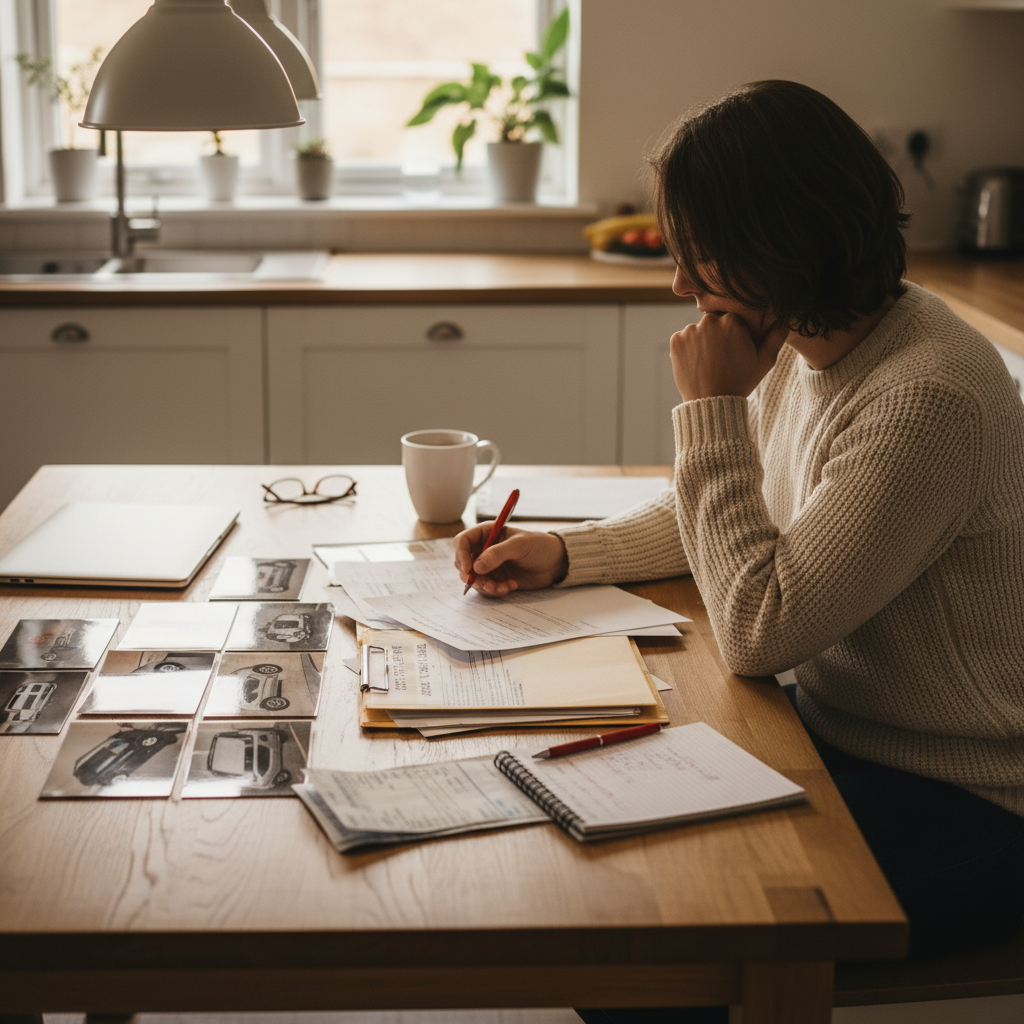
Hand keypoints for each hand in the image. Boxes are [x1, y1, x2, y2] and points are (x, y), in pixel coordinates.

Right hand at [454, 525, 568, 596]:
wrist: (555, 562)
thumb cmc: (539, 546)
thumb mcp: (520, 545)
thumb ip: (498, 554)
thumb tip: (476, 566)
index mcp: (486, 534)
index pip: (462, 542)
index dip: (461, 555)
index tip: (469, 569)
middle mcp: (483, 549)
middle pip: (463, 564)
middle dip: (472, 577)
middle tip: (488, 584)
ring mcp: (489, 566)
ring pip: (473, 579)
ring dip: (485, 587)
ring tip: (503, 587)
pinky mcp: (496, 579)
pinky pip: (486, 589)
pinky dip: (495, 591)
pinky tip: (511, 586)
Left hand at [670, 312, 787, 401]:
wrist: (712, 403)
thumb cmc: (741, 382)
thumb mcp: (765, 361)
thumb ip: (776, 337)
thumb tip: (784, 319)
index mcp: (733, 321)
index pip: (733, 319)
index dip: (734, 336)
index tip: (734, 352)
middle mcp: (710, 321)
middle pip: (714, 322)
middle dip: (717, 336)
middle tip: (721, 359)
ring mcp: (691, 330)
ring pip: (698, 331)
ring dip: (702, 342)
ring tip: (709, 363)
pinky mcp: (676, 341)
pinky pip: (683, 339)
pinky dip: (687, 349)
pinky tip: (697, 364)